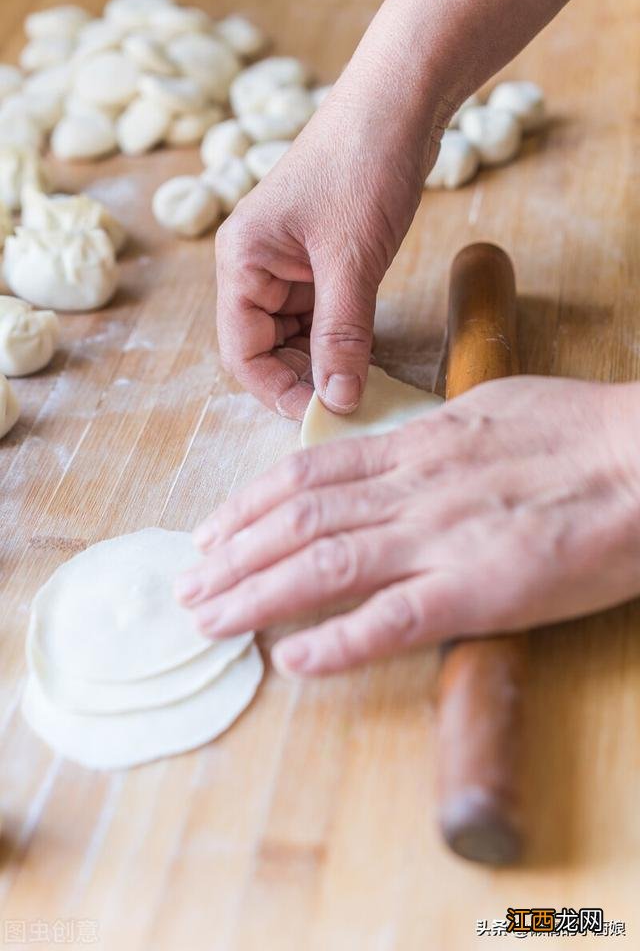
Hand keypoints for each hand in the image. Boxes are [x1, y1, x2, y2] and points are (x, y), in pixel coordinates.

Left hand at [175, 377, 639, 675]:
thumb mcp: (493, 407)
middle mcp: (413, 489)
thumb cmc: (583, 430)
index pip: (307, 476)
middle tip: (189, 587)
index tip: (212, 531)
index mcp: (417, 446)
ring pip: (323, 566)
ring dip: (255, 596)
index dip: (248, 506)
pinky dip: (334, 642)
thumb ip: (436, 435)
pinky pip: (390, 620)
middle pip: (296, 522)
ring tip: (211, 621)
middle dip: (232, 556)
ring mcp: (440, 539)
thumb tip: (401, 447)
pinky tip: (291, 661)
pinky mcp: (478, 590)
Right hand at [215, 86, 433, 419]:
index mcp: (241, 262)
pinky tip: (369, 355)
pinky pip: (323, 318)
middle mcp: (255, 268)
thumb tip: (339, 400)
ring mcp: (288, 267)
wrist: (399, 102)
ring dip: (326, 363)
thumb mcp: (352, 259)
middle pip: (266, 350)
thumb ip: (342, 334)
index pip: (242, 353)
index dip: (279, 391)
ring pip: (297, 339)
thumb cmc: (363, 164)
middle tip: (349, 404)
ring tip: (364, 384)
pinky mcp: (319, 263)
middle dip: (304, 379)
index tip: (323, 414)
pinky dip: (343, 340)